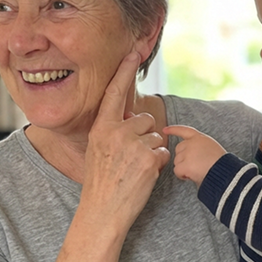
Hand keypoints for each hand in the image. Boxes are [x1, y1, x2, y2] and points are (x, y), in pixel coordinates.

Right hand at [55, 52, 169, 261]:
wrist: (102, 211)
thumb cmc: (100, 181)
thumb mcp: (98, 149)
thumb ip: (113, 130)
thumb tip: (133, 118)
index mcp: (102, 128)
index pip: (114, 93)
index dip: (125, 71)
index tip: (134, 51)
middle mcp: (116, 132)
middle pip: (145, 120)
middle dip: (144, 136)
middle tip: (129, 158)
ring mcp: (133, 146)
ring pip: (156, 137)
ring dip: (151, 151)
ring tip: (134, 169)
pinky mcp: (148, 159)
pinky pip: (163, 152)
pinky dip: (158, 164)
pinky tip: (143, 176)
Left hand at [163, 125, 225, 187]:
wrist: (225, 172)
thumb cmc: (222, 164)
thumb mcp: (212, 148)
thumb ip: (200, 148)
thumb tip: (191, 158)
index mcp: (200, 138)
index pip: (184, 130)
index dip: (174, 130)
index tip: (164, 130)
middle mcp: (192, 143)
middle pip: (178, 150)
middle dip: (183, 158)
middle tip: (195, 166)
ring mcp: (188, 153)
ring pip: (177, 161)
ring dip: (184, 168)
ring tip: (198, 171)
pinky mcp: (185, 164)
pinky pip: (177, 171)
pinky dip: (183, 175)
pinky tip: (192, 176)